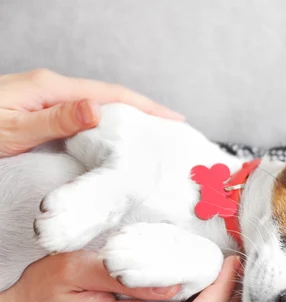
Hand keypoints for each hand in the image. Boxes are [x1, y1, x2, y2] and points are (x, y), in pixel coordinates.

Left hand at [0, 68, 183, 156]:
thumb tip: (98, 108)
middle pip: (110, 96)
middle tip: (171, 129)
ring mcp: (46, 97)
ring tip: (151, 133)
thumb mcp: (11, 130)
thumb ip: (55, 120)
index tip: (174, 119)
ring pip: (98, 104)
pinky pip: (84, 113)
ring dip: (127, 117)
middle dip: (144, 110)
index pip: (111, 94)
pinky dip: (107, 122)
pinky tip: (114, 134)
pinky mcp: (41, 108)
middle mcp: (52, 89)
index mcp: (51, 89)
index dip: (147, 107)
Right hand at [0, 251, 241, 301]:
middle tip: (235, 265)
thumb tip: (175, 284)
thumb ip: (124, 276)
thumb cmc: (46, 290)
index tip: (229, 264)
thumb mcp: (77, 269)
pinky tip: (204, 282)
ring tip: (226, 271)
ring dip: (217, 301)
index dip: (219, 295)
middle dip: (227, 299)